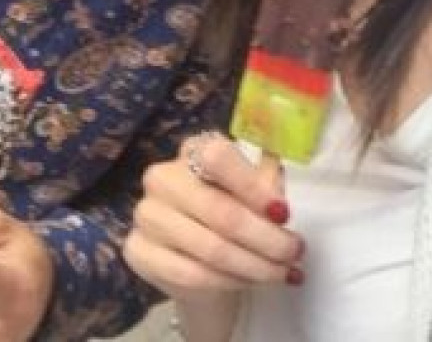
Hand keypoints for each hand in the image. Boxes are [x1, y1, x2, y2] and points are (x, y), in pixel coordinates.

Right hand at [123, 132, 304, 306]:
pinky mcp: (137, 250)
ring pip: (209, 248)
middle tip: (295, 253)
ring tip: (282, 273)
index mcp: (193, 149)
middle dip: (265, 238)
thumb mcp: (254, 191)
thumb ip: (267, 184)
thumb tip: (280, 199)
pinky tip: (250, 282)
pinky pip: (190, 274)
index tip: (283, 213)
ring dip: (254, 266)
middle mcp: (162, 176)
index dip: (252, 186)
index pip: (218, 157)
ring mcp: (146, 214)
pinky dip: (227, 282)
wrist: (199, 257)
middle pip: (219, 210)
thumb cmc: (232, 211)